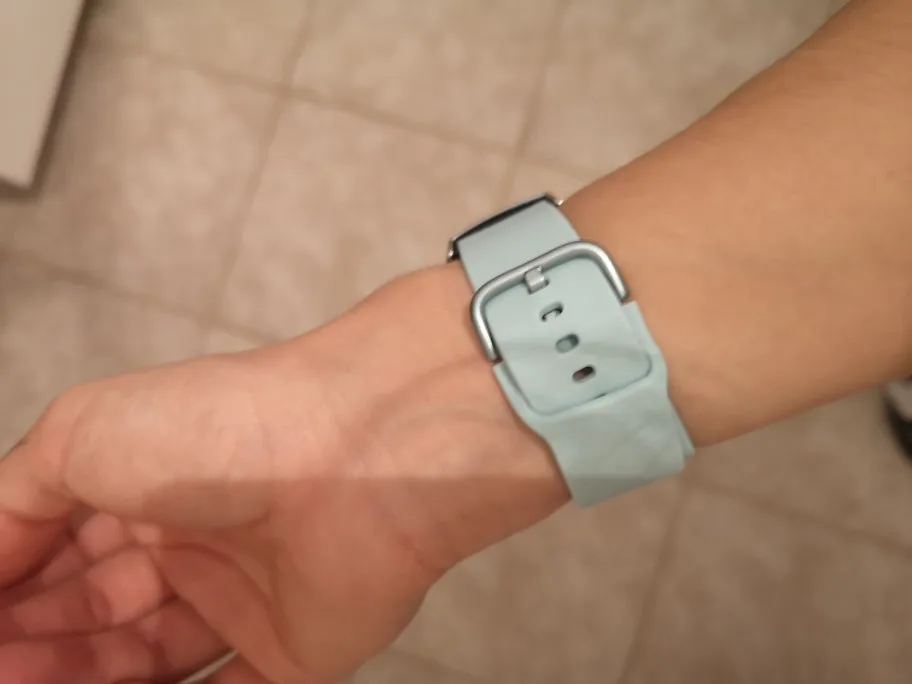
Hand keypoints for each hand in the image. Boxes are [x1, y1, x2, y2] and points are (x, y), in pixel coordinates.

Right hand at [0, 266, 565, 683]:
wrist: (355, 454)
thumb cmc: (215, 430)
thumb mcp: (81, 433)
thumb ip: (17, 498)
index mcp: (147, 484)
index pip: (57, 551)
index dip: (12, 589)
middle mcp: (195, 541)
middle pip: (94, 612)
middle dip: (34, 643)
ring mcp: (245, 599)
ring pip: (144, 662)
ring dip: (79, 681)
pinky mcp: (296, 653)